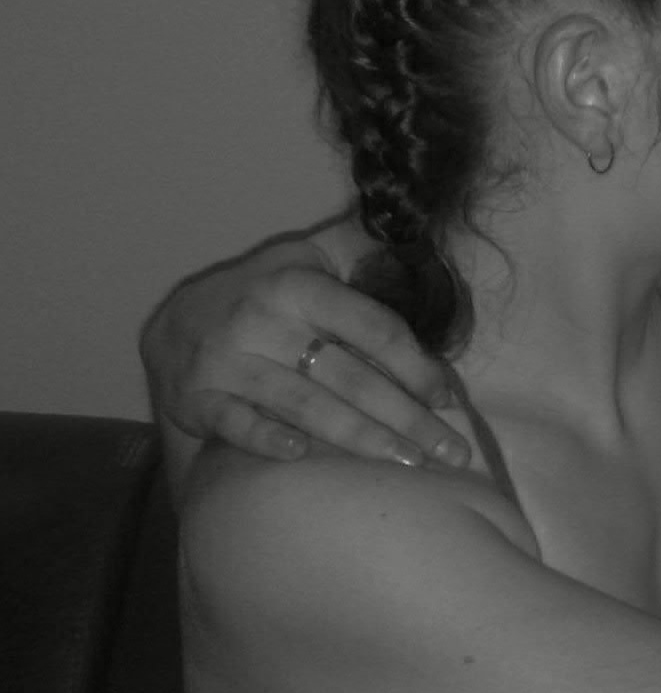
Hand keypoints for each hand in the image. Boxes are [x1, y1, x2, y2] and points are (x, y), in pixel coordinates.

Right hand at [140, 229, 467, 467]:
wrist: (177, 324)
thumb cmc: (265, 293)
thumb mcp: (308, 258)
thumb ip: (359, 248)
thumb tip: (413, 229)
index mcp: (299, 287)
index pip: (372, 328)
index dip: (416, 365)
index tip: (448, 399)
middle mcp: (263, 322)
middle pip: (351, 378)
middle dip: (407, 418)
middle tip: (451, 452)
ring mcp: (227, 362)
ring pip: (306, 406)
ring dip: (362, 439)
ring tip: (410, 463)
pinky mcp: (196, 398)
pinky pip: (235, 423)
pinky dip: (266, 439)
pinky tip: (301, 455)